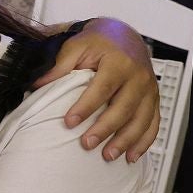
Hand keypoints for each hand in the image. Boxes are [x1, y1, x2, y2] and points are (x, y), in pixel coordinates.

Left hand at [34, 17, 160, 160]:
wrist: (124, 35)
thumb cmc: (98, 42)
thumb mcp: (76, 45)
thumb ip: (60, 64)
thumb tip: (38, 84)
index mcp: (119, 62)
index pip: (103, 87)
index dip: (86, 106)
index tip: (69, 122)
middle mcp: (139, 77)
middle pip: (125, 107)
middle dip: (106, 128)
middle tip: (87, 144)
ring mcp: (149, 90)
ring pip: (142, 119)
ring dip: (126, 140)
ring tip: (108, 156)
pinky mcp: (154, 99)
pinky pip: (154, 123)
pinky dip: (144, 141)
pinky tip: (132, 156)